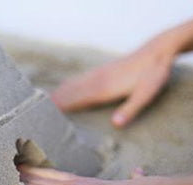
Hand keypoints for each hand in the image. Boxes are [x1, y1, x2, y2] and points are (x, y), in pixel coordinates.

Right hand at [51, 34, 177, 126]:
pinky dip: (68, 85)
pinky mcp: (103, 71)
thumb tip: (115, 125)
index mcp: (103, 89)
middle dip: (53, 102)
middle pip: (70, 92)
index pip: (76, 99)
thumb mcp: (145, 95)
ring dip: (58, 93)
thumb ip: (130, 110)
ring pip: (72, 84)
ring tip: (43, 102)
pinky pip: (79, 79)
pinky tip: (65, 87)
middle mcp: (97, 80)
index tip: (44, 115)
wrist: (157, 52)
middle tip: (34, 112)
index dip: (60, 107)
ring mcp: (99, 74)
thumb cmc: (152, 75)